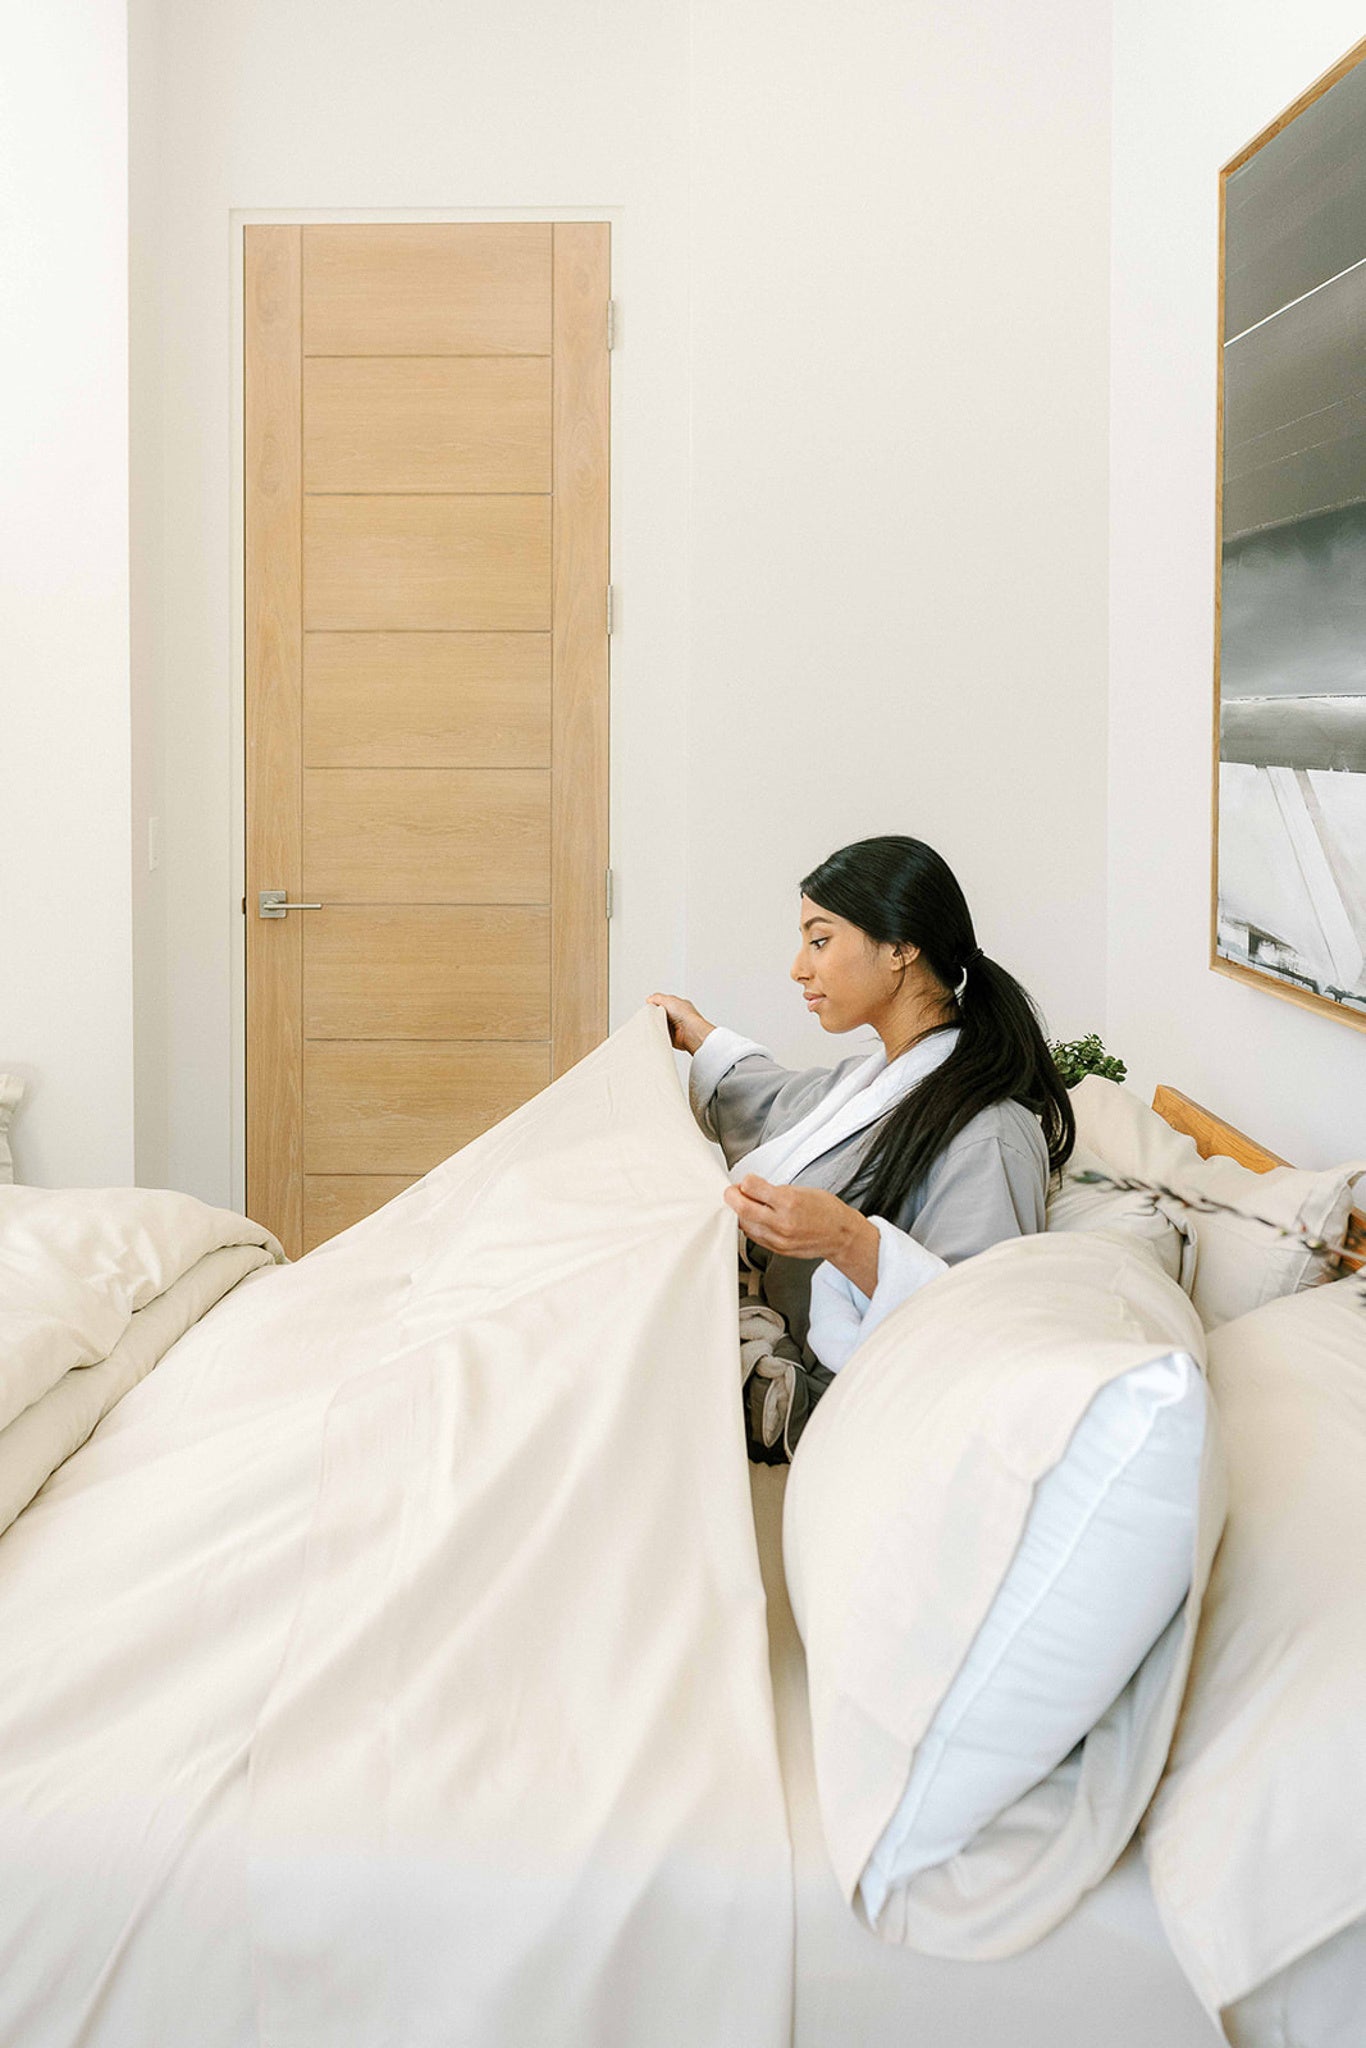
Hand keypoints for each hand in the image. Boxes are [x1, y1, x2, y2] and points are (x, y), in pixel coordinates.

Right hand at [647, 992, 714, 1055]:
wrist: (690, 1033)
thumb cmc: (686, 1016)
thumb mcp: (669, 1000)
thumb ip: (657, 997)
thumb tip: (649, 999)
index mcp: (679, 1005)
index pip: (664, 1003)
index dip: (656, 1005)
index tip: (650, 1007)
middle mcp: (677, 1016)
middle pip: (660, 1015)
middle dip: (654, 1016)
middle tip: (651, 1016)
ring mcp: (674, 1027)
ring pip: (659, 1025)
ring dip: (656, 1025)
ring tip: (654, 1024)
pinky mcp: (671, 1037)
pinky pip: (660, 1035)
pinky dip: (657, 1034)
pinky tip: (657, 1032)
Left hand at [723, 1176, 880, 1290]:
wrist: (840, 1235)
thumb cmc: (826, 1210)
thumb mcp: (801, 1190)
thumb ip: (774, 1190)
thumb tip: (751, 1187)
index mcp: (789, 1202)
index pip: (751, 1187)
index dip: (744, 1181)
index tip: (745, 1181)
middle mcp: (782, 1222)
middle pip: (742, 1208)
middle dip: (733, 1197)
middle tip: (734, 1192)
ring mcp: (779, 1238)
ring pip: (744, 1224)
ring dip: (740, 1213)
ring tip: (747, 1205)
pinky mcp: (777, 1249)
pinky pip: (754, 1236)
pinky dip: (750, 1225)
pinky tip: (755, 1219)